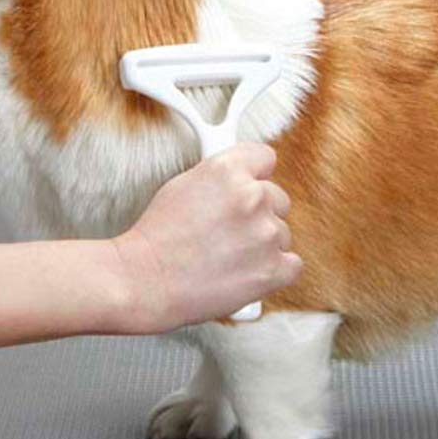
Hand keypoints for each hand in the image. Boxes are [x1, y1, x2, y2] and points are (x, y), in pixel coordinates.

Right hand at [113, 144, 301, 332]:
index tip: (250, 186)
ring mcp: (265, 234)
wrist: (145, 280)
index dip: (255, 175)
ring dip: (263, 245)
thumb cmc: (156, 237)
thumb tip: (242, 179)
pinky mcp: (272, 269)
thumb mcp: (182, 185)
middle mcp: (252, 196)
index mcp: (227, 170)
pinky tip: (248, 272)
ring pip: (282, 234)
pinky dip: (275, 271)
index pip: (265, 158)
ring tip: (229, 257)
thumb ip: (221, 177)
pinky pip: (292, 264)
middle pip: (278, 198)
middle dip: (259, 214)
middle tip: (230, 232)